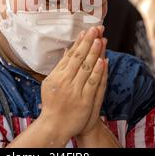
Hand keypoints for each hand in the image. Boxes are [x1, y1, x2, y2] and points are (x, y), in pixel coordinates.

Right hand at [37, 26, 106, 141]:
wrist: (54, 126)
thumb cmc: (53, 104)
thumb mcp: (51, 83)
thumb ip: (60, 66)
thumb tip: (67, 50)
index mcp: (57, 75)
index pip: (70, 55)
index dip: (79, 42)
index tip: (86, 31)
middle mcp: (65, 81)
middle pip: (79, 58)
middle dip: (88, 42)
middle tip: (96, 28)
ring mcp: (74, 91)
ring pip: (86, 68)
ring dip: (94, 53)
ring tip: (101, 39)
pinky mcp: (84, 100)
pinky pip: (92, 83)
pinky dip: (98, 72)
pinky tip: (103, 61)